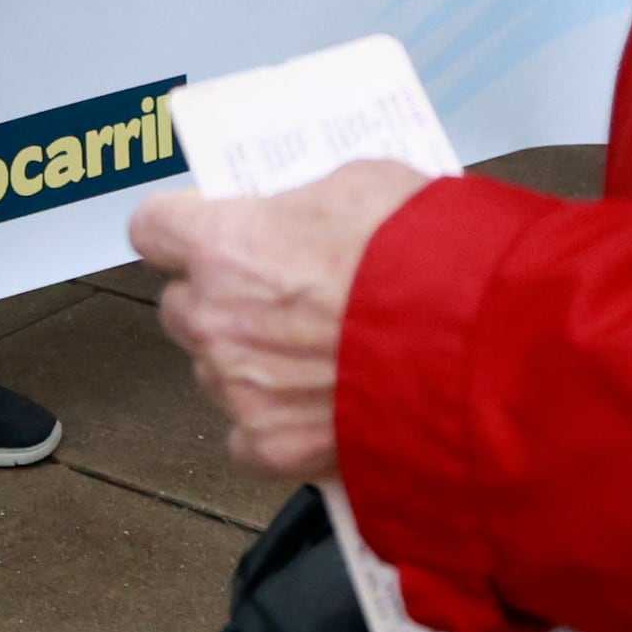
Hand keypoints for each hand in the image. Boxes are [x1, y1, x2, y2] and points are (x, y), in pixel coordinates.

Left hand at [133, 159, 429, 480]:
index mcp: (226, 246)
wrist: (479, 347)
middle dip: (219, 299)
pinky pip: (245, 435)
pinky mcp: (273, 447)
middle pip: (182, 306)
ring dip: (247, 361)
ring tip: (313, 353)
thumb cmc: (427, 260)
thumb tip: (297, 215)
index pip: (152, 228)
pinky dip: (273, 424)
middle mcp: (218, 319)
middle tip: (274, 296)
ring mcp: (241, 388)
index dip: (178, 230)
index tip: (199, 232)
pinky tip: (315, 405)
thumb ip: (306, 203)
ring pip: (214, 370)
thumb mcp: (363, 185)